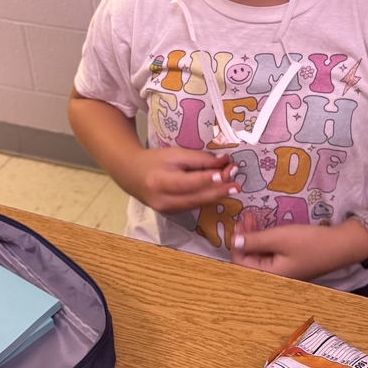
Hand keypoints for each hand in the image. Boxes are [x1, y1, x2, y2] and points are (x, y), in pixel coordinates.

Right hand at [125, 147, 239, 214]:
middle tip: (236, 183)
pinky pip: (193, 206)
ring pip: (196, 204)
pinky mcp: (171, 214)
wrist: (131, 175)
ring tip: (233, 186)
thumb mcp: (174, 154)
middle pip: (195, 197)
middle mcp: (162, 200)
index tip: (223, 174)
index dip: (205, 180)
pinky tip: (219, 191)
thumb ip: (199, 159)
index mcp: (159, 182)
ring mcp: (167, 210)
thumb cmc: (154, 160)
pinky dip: (206, 198)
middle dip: (217, 190)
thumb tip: (223, 162)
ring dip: (215, 194)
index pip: (186, 182)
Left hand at [230, 217, 367, 280]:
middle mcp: (273, 277)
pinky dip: (265, 240)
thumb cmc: (310, 242)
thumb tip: (233, 240)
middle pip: (249, 259)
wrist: (341, 245)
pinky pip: (269, 254)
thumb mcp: (280, 237)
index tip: (239, 222)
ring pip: (259, 255)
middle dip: (245, 237)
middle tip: (246, 216)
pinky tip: (265, 227)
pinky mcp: (288, 264)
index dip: (237, 242)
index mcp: (269, 276)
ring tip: (253, 217)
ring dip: (254, 237)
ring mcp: (282, 271)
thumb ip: (255, 240)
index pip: (240, 263)